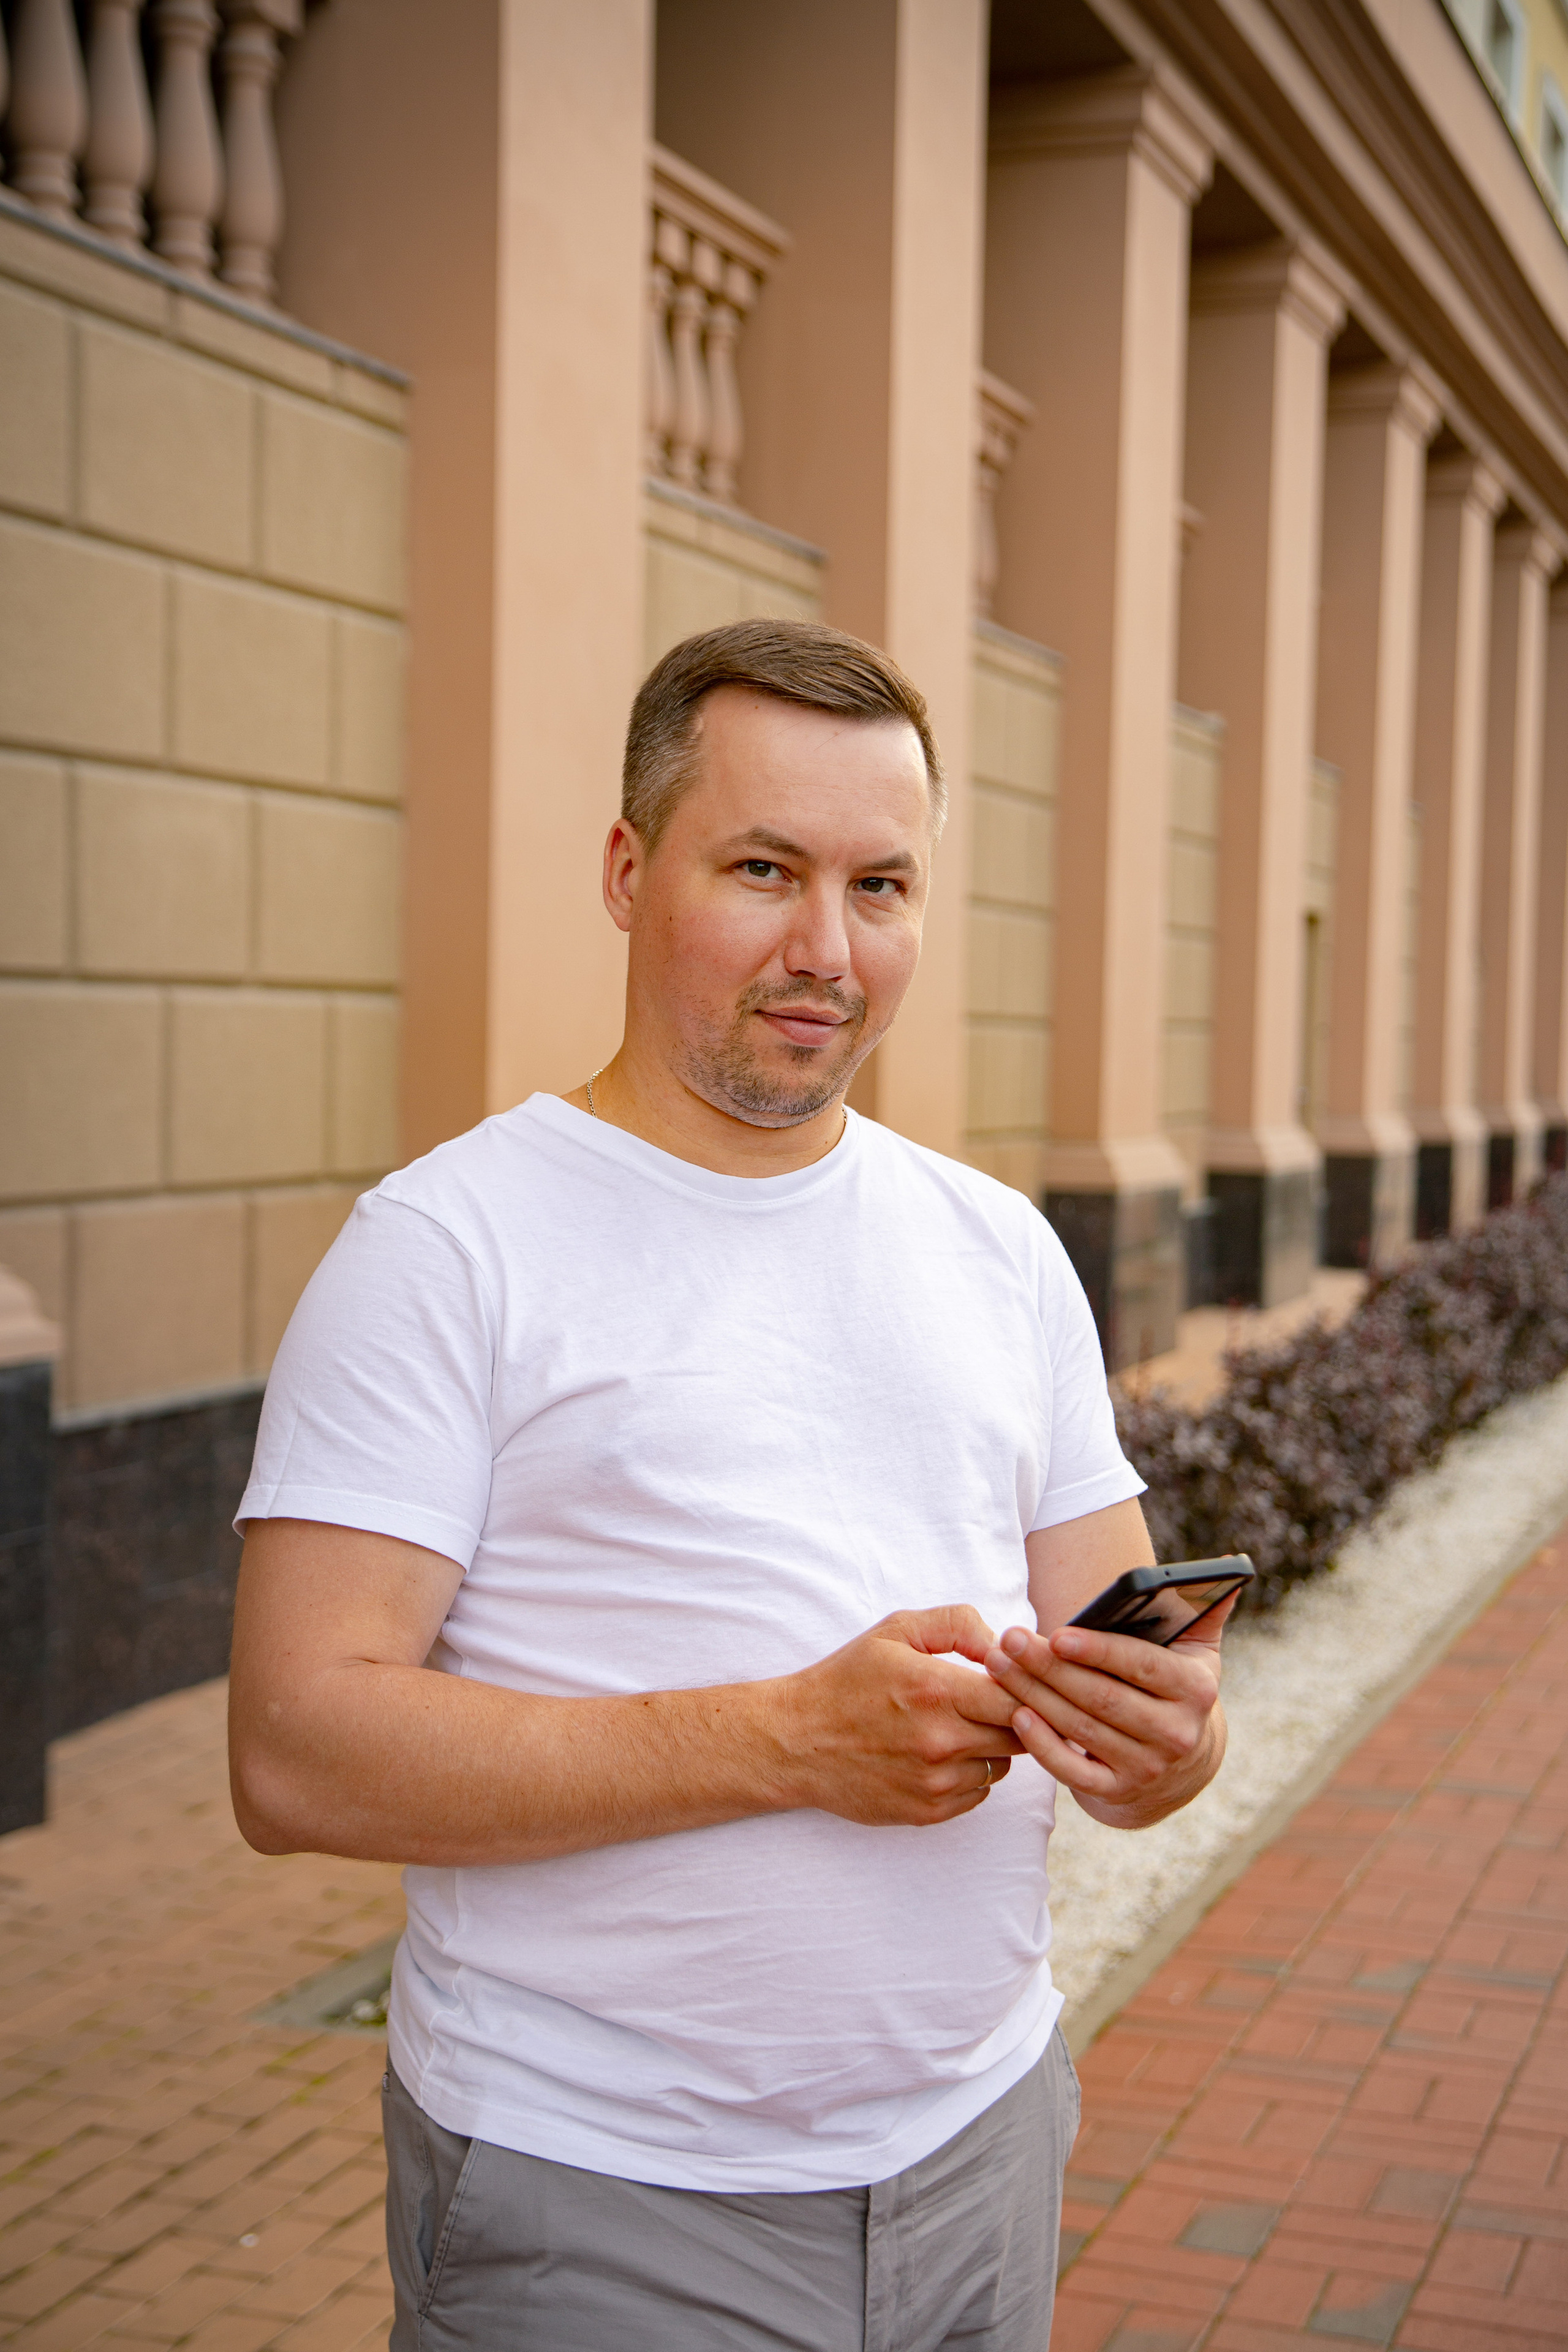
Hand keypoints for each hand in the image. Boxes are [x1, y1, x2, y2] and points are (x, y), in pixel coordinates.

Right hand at [774, 1606, 1024, 1826]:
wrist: (796, 1741)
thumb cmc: (846, 1680)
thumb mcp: (895, 1631)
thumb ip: (956, 1625)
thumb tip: (1002, 1643)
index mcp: (937, 1690)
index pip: (1018, 1697)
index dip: (1025, 1688)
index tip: (1014, 1680)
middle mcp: (941, 1741)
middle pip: (1018, 1735)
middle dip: (1013, 1716)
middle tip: (991, 1702)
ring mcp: (935, 1782)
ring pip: (999, 1766)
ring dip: (990, 1747)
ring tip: (957, 1727)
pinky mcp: (927, 1812)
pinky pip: (978, 1793)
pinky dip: (970, 1775)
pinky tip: (940, 1755)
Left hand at [982, 1600, 1234, 1826]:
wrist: (1183, 1766)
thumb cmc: (1176, 1689)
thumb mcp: (1198, 1652)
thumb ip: (1205, 1609)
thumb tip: (1231, 1564)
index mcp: (1195, 1690)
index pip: (1142, 1665)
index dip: (1099, 1651)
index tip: (1057, 1634)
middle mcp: (1175, 1733)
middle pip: (1101, 1696)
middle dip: (1049, 1667)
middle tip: (1008, 1639)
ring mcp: (1147, 1768)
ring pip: (1080, 1728)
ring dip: (1033, 1695)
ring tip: (999, 1665)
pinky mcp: (1117, 1792)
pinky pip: (1072, 1771)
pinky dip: (1043, 1745)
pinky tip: (1018, 1715)